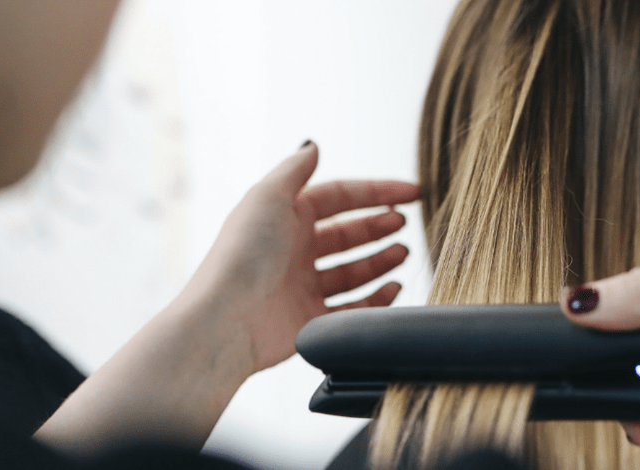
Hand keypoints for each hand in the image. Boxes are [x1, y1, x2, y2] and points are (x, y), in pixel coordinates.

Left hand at [177, 142, 419, 374]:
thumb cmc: (243, 255)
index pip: (339, 197)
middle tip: (404, 224)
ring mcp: (303, 286)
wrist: (226, 320)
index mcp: (284, 217)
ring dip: (380, 260)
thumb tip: (313, 145)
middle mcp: (294, 250)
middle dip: (378, 226)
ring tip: (403, 253)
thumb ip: (295, 169)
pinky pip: (353, 308)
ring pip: (353, 270)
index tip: (413, 193)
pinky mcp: (311, 321)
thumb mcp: (268, 196)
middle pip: (347, 233)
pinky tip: (393, 286)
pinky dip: (376, 298)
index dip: (376, 192)